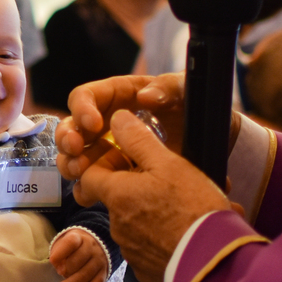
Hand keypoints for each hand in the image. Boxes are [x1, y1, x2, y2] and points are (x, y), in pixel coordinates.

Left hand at [49, 230, 109, 281]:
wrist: (96, 243)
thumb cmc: (74, 246)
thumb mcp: (64, 243)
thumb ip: (59, 253)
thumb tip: (59, 268)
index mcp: (79, 237)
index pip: (71, 242)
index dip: (61, 252)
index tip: (52, 261)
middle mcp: (91, 248)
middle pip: (79, 260)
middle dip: (66, 269)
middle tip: (59, 272)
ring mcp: (99, 260)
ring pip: (86, 274)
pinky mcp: (104, 272)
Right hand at [56, 73, 239, 180]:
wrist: (213, 140)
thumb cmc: (197, 108)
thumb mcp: (187, 91)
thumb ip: (169, 88)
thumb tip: (145, 97)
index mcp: (119, 96)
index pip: (87, 96)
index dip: (83, 108)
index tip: (93, 124)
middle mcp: (107, 120)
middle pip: (72, 126)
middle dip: (68, 138)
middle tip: (76, 151)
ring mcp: (108, 147)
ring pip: (74, 153)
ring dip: (70, 162)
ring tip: (78, 172)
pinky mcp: (114, 171)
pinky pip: (90, 179)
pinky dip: (83, 186)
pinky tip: (87, 193)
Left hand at [75, 109, 235, 281]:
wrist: (215, 261)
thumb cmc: (193, 208)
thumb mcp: (169, 164)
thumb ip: (139, 140)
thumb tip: (117, 118)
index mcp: (117, 195)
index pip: (88, 176)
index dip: (103, 165)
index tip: (125, 161)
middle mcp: (117, 225)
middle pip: (113, 201)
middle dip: (132, 190)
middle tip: (162, 184)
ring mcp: (131, 251)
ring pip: (132, 225)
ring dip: (149, 215)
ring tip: (180, 210)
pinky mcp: (147, 271)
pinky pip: (147, 249)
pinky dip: (159, 240)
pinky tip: (183, 233)